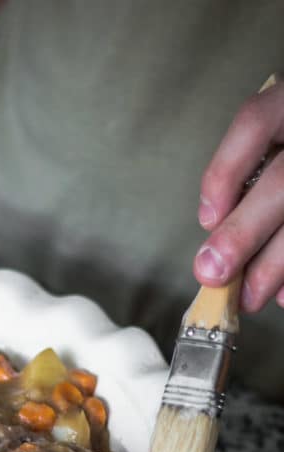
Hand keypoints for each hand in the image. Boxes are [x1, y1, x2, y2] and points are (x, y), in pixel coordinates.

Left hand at [194, 81, 283, 312]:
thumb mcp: (275, 140)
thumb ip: (250, 174)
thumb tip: (216, 238)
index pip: (256, 122)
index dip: (224, 173)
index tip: (206, 220)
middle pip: (283, 182)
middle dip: (243, 234)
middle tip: (213, 274)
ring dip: (275, 265)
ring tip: (249, 298)